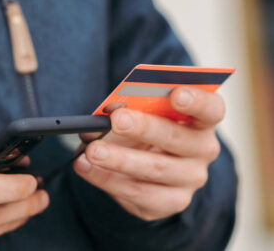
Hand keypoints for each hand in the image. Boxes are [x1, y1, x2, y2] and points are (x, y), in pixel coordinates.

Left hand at [74, 87, 223, 220]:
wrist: (143, 168)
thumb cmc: (142, 132)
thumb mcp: (135, 116)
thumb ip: (123, 110)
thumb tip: (101, 115)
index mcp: (201, 121)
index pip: (211, 109)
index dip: (197, 101)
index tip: (176, 94)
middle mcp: (203, 151)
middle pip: (177, 139)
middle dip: (144, 128)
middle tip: (116, 120)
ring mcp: (189, 180)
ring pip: (155, 170)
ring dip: (119, 159)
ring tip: (92, 150)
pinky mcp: (170, 203)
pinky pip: (138, 194)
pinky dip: (106, 179)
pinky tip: (84, 167)